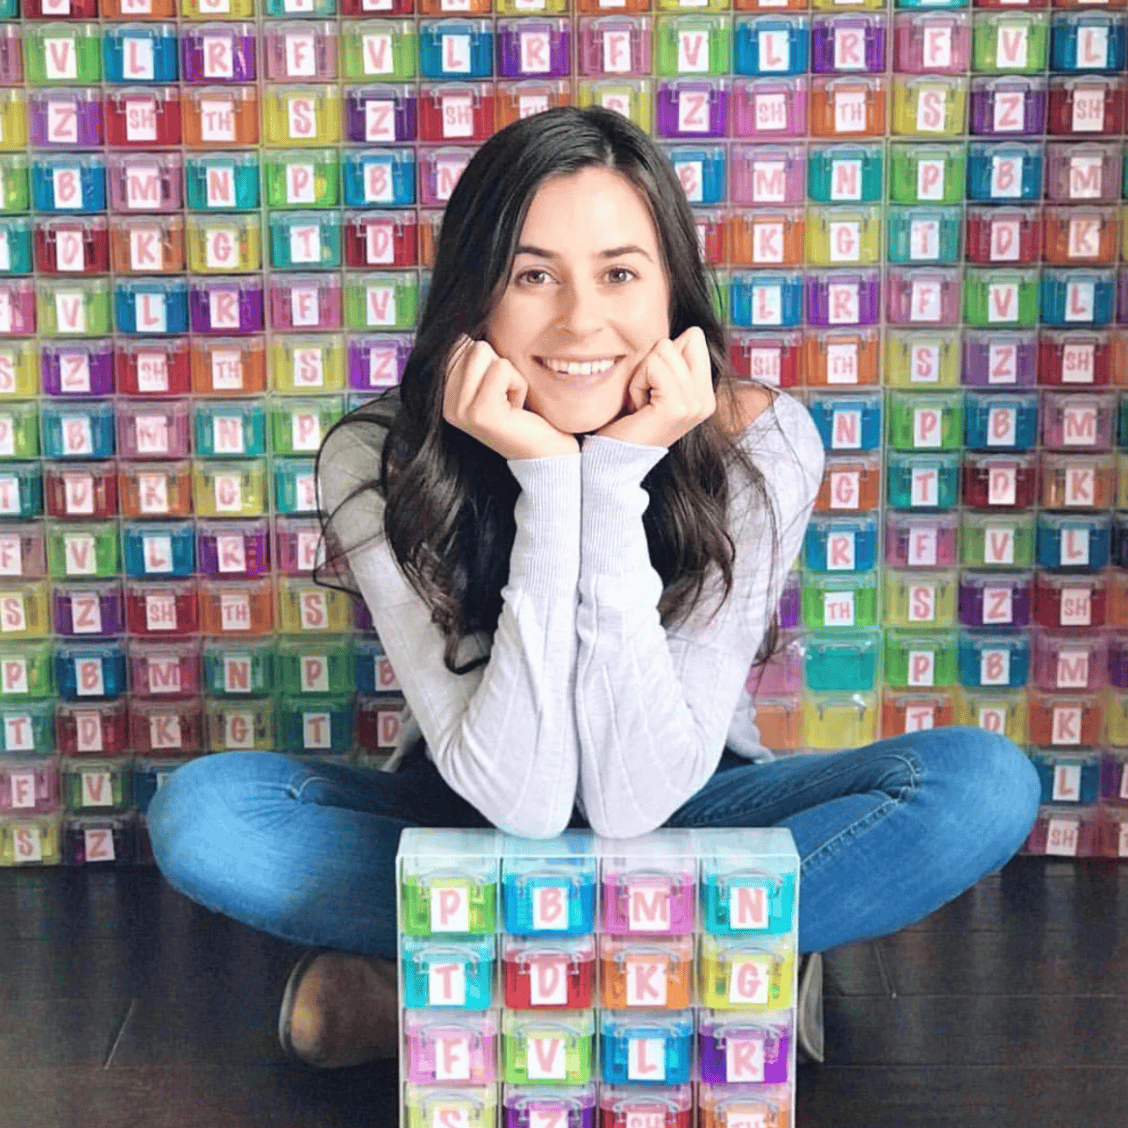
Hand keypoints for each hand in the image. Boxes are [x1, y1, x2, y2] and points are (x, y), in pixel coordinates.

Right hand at [443, 336, 579, 459]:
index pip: (458, 346)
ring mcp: (461, 411)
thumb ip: (476, 360)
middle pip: (472, 346)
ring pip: (484, 353)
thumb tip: (463, 333)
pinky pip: (502, 369)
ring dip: (510, 374)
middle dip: (500, 366)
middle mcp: (448, 406)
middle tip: (506, 398)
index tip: (498, 391)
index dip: (489, 361)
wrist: (545, 454)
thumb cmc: (525, 415)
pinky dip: (519, 384)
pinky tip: (517, 409)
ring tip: (511, 402)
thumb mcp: (495, 382)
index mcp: (446, 397)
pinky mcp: (481, 413)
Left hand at [595, 326, 715, 448]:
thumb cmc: (626, 421)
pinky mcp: (678, 407)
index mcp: (705, 393)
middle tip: (644, 398)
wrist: (613, 462)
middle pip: (682, 339)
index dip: (663, 356)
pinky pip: (653, 366)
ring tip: (640, 404)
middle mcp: (707, 400)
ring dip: (641, 375)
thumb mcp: (654, 385)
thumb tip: (688, 327)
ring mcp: (696, 404)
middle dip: (652, 363)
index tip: (652, 389)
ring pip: (664, 350)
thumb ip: (672, 359)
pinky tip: (636, 408)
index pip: (694, 337)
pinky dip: (636, 383)